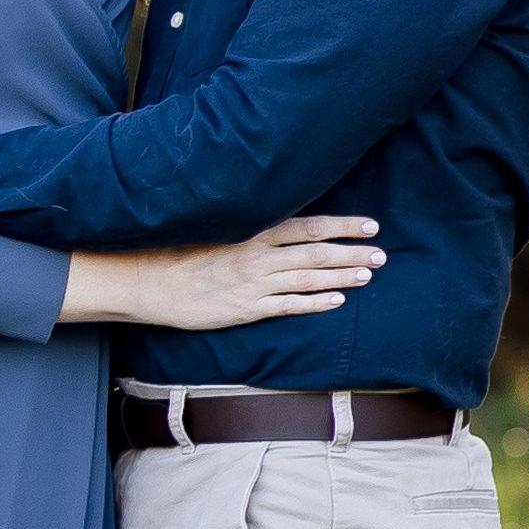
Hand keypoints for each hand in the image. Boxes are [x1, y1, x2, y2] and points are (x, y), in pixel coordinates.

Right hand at [59, 214, 383, 331]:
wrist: (145, 279)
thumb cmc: (175, 251)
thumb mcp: (213, 228)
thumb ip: (246, 225)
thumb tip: (275, 221)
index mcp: (251, 231)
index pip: (308, 225)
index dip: (342, 226)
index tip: (370, 226)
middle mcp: (257, 255)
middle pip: (316, 252)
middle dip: (352, 253)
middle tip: (382, 255)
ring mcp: (253, 282)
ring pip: (308, 278)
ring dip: (342, 276)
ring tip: (369, 275)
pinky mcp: (245, 308)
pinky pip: (288, 305)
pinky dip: (315, 303)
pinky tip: (338, 300)